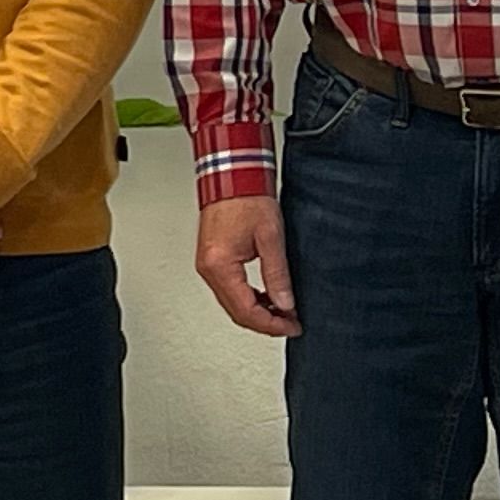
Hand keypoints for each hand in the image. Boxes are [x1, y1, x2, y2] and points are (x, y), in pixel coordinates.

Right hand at [197, 192, 296, 337]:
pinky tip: (267, 297)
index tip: (292, 325)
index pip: (246, 311)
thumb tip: (285, 303)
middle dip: (266, 323)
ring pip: (232, 303)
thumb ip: (277, 274)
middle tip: (290, 323)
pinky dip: (249, 299)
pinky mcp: (212, 260)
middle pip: (236, 312)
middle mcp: (208, 269)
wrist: (233, 174)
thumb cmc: (247, 198)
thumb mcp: (271, 237)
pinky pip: (229, 290)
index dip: (272, 324)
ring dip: (258, 312)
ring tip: (284, 312)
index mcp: (220, 265)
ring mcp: (208, 265)